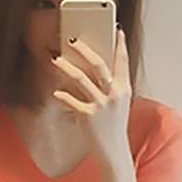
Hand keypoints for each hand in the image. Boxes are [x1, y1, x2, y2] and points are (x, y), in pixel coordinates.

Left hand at [51, 25, 130, 162]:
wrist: (114, 151)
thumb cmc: (114, 126)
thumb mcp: (119, 104)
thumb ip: (111, 87)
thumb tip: (95, 69)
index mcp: (125, 89)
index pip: (122, 62)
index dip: (120, 45)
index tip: (116, 30)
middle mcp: (115, 94)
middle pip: (99, 65)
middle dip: (84, 49)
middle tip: (72, 39)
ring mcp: (102, 105)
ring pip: (81, 78)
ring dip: (66, 67)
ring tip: (56, 60)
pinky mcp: (88, 115)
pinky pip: (71, 100)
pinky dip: (62, 96)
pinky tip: (56, 93)